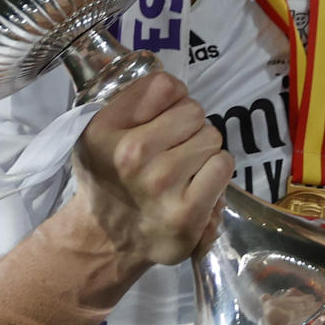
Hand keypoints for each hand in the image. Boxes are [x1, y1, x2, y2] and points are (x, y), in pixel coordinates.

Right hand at [71, 71, 231, 267]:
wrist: (106, 241)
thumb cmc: (110, 178)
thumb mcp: (101, 131)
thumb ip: (134, 100)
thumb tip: (175, 82)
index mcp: (105, 129)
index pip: (165, 85)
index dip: (172, 100)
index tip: (162, 119)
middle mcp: (131, 154)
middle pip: (194, 111)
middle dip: (188, 128)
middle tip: (170, 152)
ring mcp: (161, 185)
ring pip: (211, 137)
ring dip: (202, 151)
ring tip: (181, 171)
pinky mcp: (188, 213)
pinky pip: (223, 166)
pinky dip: (215, 174)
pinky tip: (195, 187)